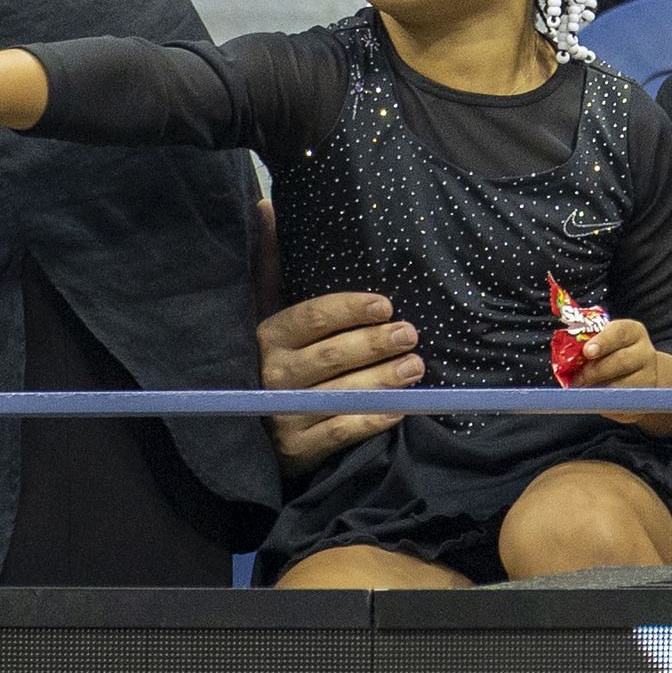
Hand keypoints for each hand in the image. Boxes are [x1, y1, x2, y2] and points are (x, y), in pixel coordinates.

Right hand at [256, 281, 422, 476]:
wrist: (257, 430)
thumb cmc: (284, 363)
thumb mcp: (278, 322)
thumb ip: (285, 280)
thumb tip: (282, 225)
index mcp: (270, 337)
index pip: (313, 317)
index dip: (351, 309)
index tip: (386, 306)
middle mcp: (273, 374)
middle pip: (332, 354)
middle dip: (376, 343)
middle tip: (409, 336)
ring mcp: (282, 413)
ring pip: (341, 392)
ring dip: (383, 379)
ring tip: (414, 367)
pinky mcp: (295, 448)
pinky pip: (341, 430)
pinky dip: (372, 419)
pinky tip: (398, 408)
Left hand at [574, 319, 671, 427]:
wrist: (637, 374)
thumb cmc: (612, 354)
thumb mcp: (603, 343)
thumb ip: (589, 345)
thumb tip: (567, 358)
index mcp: (633, 332)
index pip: (619, 332)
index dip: (602, 341)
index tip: (587, 351)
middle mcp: (645, 352)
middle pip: (622, 360)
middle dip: (596, 370)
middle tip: (578, 378)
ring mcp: (649, 377)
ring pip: (623, 386)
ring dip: (600, 390)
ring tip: (584, 391)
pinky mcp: (645, 400)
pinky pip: (623, 404)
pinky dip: (606, 404)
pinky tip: (597, 400)